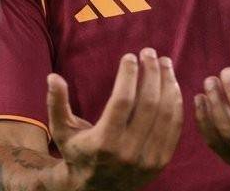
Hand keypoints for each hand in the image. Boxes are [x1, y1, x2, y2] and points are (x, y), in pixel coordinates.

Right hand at [46, 48, 183, 189]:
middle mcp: (128, 152)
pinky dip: (176, 102)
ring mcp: (148, 158)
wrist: (96, 190)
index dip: (128, 75)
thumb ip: (57, 103)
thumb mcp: (61, 131)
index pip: (122, 101)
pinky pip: (175, 127)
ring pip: (166, 113)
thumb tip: (53, 77)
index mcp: (104, 142)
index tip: (130, 56)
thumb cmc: (77, 153)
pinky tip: (172, 84)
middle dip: (151, 73)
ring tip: (165, 63)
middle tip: (150, 53)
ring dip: (168, 83)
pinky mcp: (161, 161)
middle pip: (148, 103)